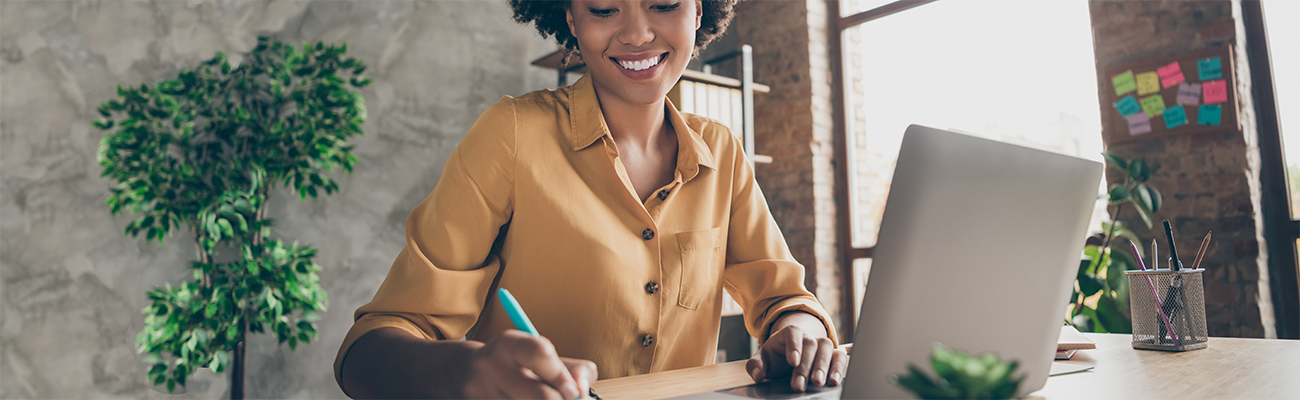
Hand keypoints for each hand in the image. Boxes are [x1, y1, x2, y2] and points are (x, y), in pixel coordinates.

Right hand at [462, 329, 597, 398]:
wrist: (462, 374)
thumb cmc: (514, 366)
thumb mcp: (539, 358)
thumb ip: (571, 369)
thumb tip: (582, 390)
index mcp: (508, 344)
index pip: (541, 354)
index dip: (563, 376)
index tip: (574, 392)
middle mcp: (489, 366)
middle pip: (540, 396)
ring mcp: (479, 393)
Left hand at [746, 315, 848, 390]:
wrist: (792, 354)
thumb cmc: (778, 356)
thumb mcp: (764, 358)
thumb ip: (756, 365)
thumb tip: (757, 374)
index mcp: (790, 332)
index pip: (793, 333)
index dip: (794, 345)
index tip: (792, 361)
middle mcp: (808, 336)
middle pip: (810, 344)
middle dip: (805, 365)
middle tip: (799, 384)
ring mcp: (822, 344)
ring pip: (827, 348)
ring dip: (823, 366)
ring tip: (818, 382)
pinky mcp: (833, 355)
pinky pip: (840, 357)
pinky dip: (839, 367)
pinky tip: (834, 380)